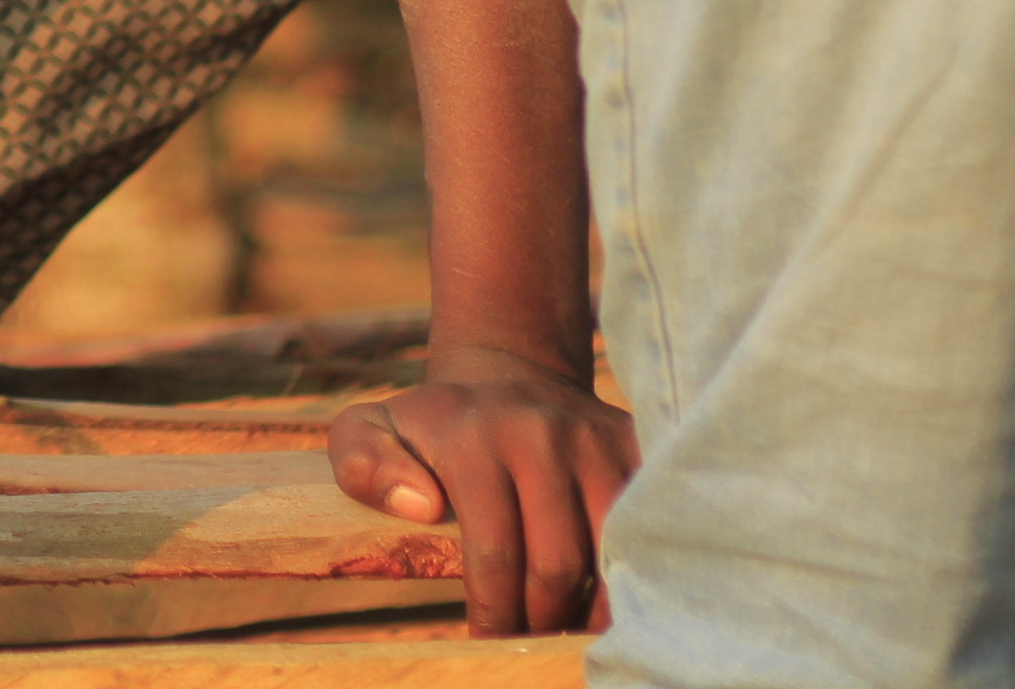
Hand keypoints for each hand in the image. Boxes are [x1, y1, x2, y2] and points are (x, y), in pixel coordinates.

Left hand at [331, 344, 636, 637]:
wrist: (506, 375)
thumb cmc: (431, 427)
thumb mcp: (369, 431)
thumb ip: (365, 465)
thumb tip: (420, 504)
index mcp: (475, 436)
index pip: (494, 551)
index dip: (494, 611)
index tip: (489, 639)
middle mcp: (541, 433)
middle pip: (559, 563)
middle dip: (543, 619)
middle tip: (531, 638)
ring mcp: (595, 438)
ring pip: (613, 551)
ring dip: (595, 606)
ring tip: (570, 626)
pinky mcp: (635, 445)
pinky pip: (650, 525)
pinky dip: (636, 571)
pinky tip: (612, 593)